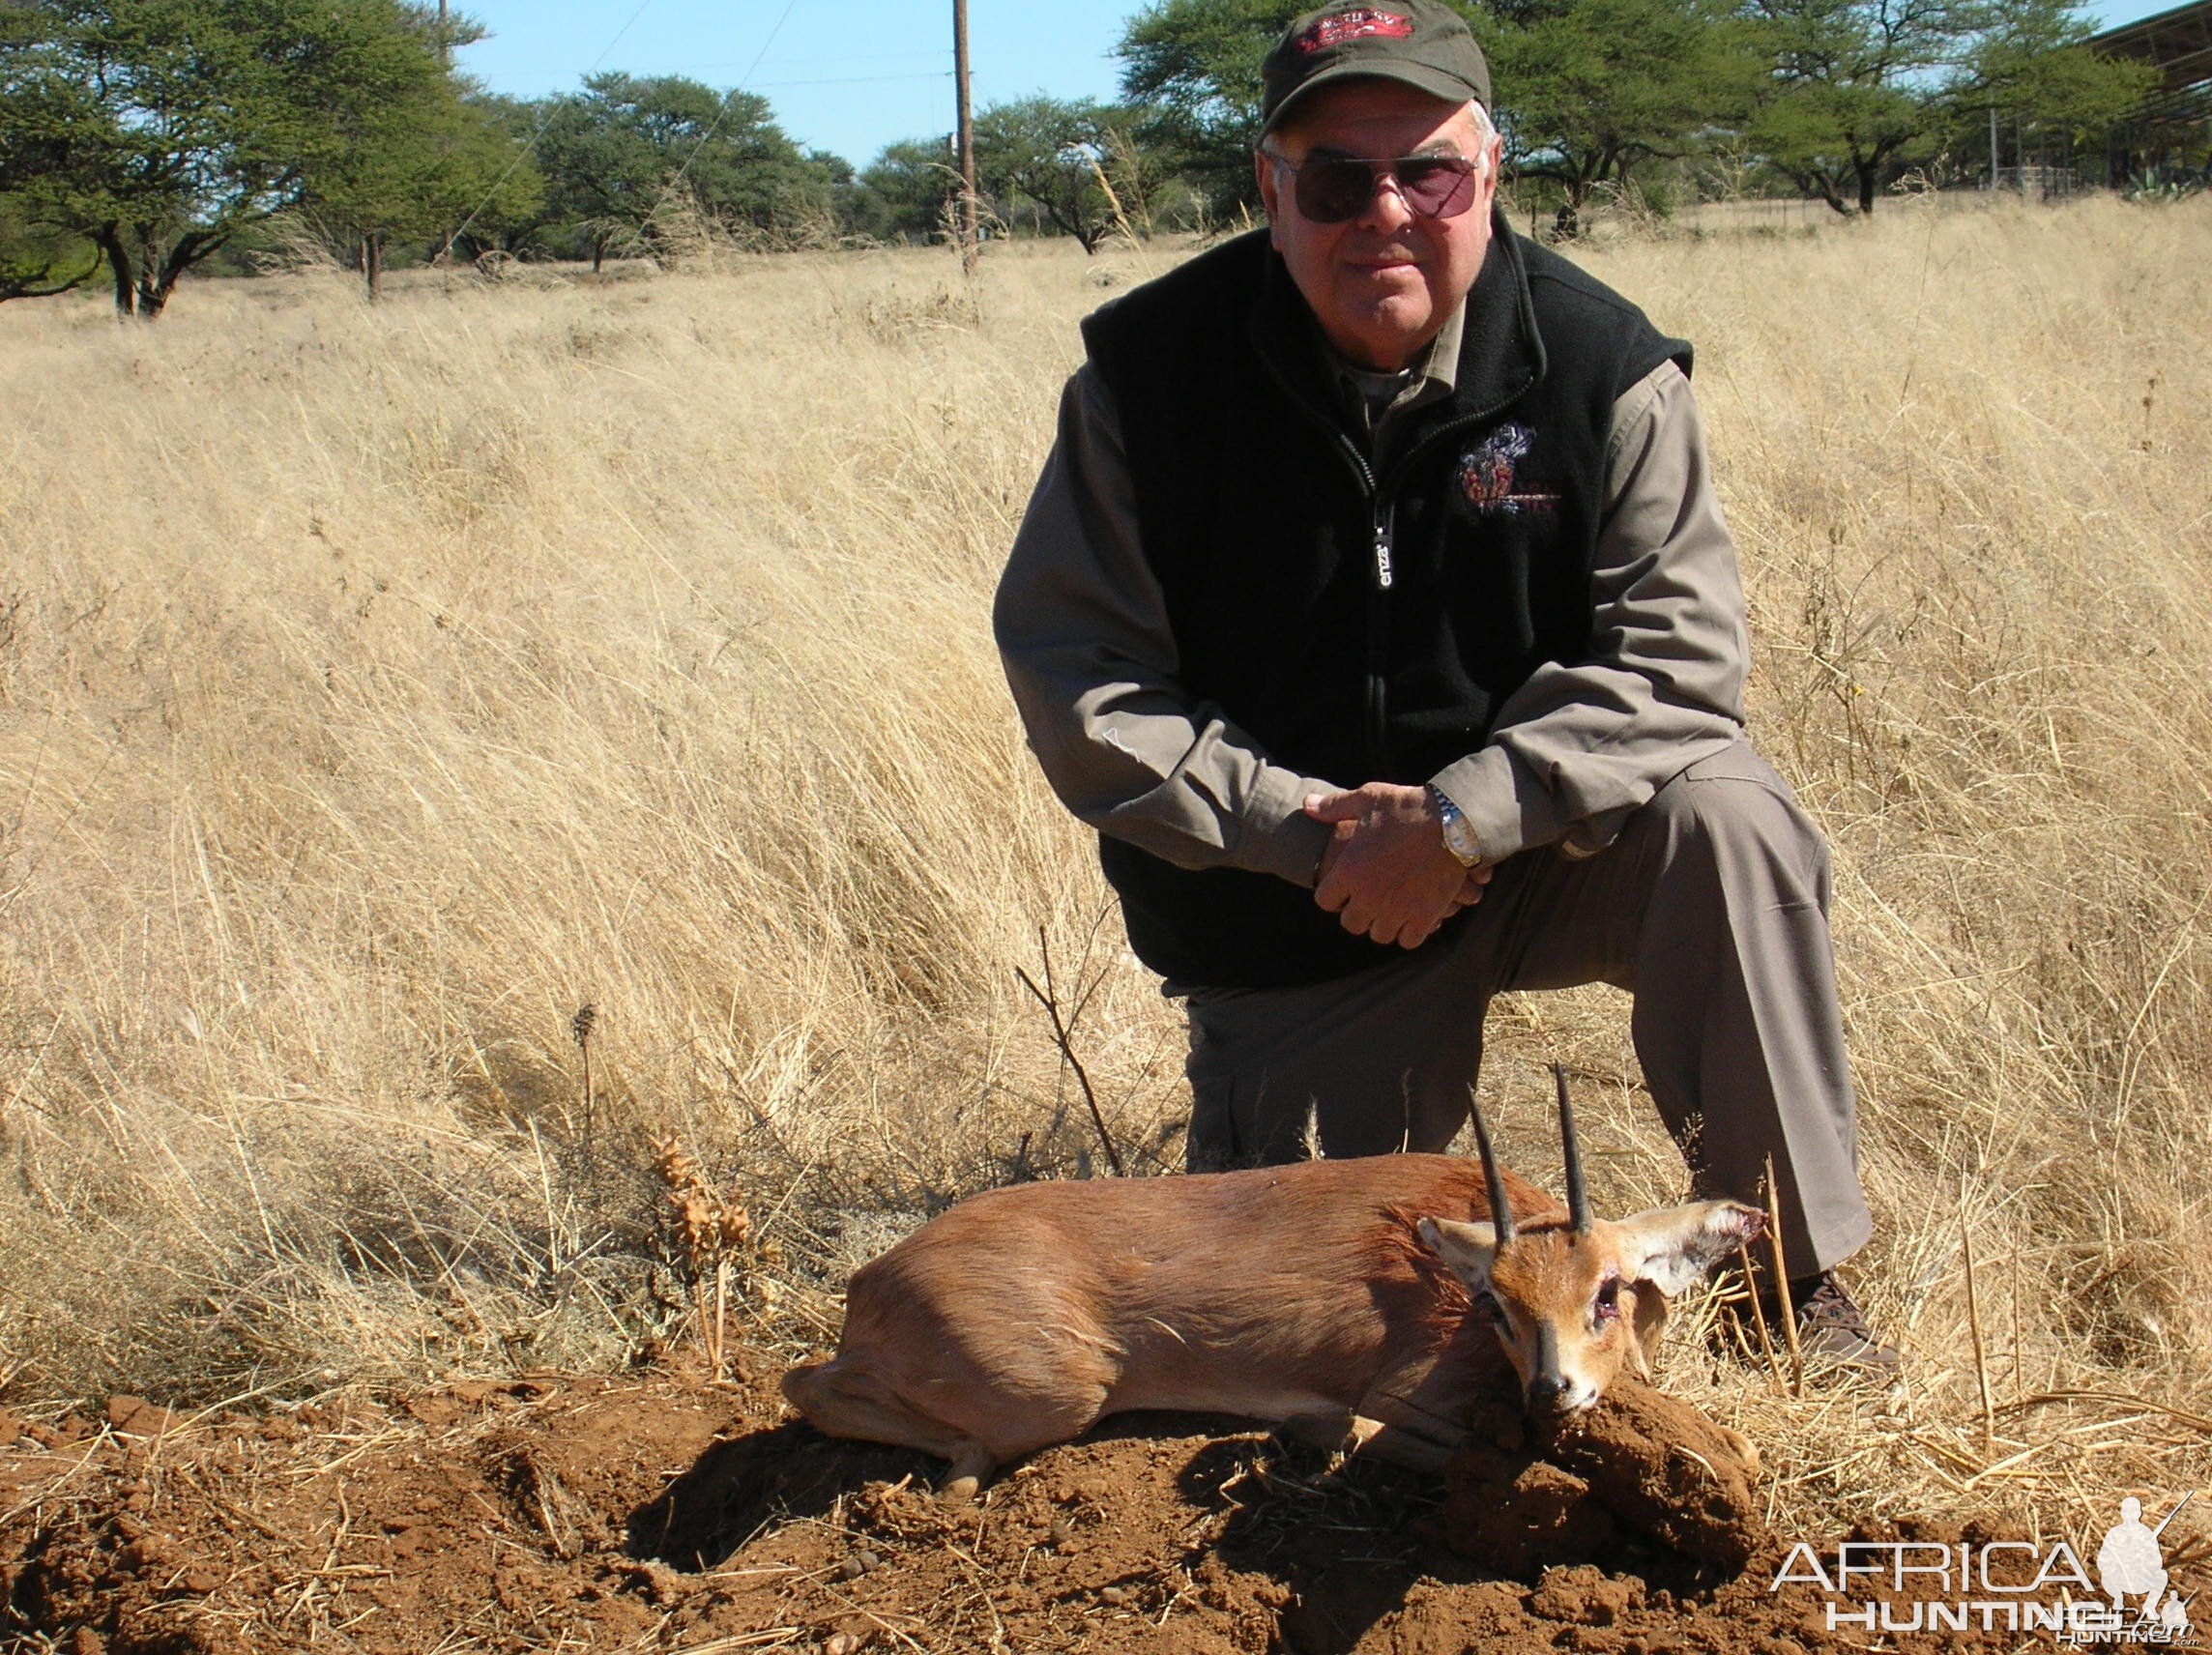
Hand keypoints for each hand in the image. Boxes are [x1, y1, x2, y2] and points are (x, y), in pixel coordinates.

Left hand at [1304, 783, 1489, 948]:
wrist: (1456, 820)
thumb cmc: (1409, 806)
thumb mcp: (1369, 798)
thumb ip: (1335, 806)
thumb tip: (1307, 805)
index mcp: (1349, 870)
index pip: (1325, 900)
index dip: (1333, 895)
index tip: (1344, 888)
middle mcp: (1368, 896)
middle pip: (1351, 923)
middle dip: (1358, 913)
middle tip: (1370, 899)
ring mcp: (1397, 910)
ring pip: (1379, 935)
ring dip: (1383, 924)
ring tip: (1392, 908)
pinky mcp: (1424, 917)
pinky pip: (1408, 940)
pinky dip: (1410, 932)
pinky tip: (1414, 916)